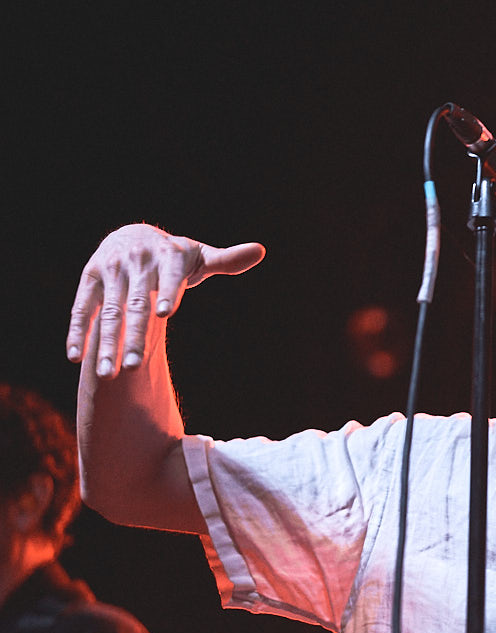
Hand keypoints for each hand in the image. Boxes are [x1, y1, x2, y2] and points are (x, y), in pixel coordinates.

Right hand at [66, 223, 263, 377]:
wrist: (132, 235)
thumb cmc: (175, 255)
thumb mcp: (199, 255)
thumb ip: (226, 260)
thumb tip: (260, 250)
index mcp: (168, 257)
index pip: (170, 278)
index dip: (167, 294)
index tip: (164, 314)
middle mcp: (136, 264)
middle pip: (135, 305)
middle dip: (134, 337)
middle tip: (133, 369)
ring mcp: (110, 272)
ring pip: (107, 313)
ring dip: (106, 344)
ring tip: (107, 375)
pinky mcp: (89, 280)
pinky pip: (81, 309)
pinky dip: (77, 333)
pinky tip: (76, 358)